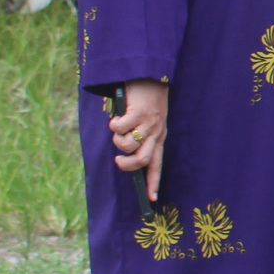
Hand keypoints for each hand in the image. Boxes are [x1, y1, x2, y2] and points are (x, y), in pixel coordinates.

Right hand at [109, 79, 168, 201]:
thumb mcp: (147, 120)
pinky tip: (116, 118)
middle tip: (119, 160)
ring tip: (117, 129)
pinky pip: (121, 127)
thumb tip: (124, 153)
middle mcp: (156, 132)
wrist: (150, 74)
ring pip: (128, 145)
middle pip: (142, 160)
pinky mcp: (138, 111)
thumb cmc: (146, 99)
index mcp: (159, 136)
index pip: (157, 164)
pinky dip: (114, 125)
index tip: (151, 200)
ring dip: (117, 141)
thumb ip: (139, 136)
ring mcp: (148, 122)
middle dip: (127, 165)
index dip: (153, 183)